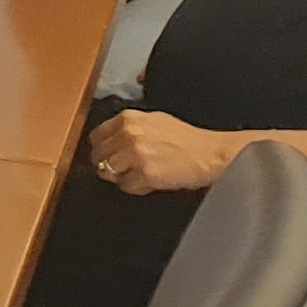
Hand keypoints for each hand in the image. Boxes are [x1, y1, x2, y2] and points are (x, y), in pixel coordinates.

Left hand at [87, 111, 240, 194]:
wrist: (210, 154)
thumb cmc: (187, 139)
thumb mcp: (154, 120)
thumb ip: (129, 126)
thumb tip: (110, 139)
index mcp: (128, 118)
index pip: (96, 136)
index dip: (102, 149)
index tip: (107, 155)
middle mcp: (129, 134)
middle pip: (99, 155)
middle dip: (107, 165)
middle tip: (122, 169)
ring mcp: (136, 154)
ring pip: (108, 172)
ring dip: (120, 177)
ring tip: (137, 175)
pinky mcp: (145, 174)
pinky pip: (126, 186)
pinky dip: (135, 187)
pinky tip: (148, 182)